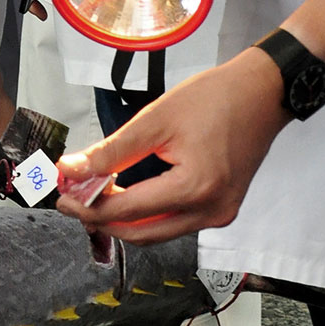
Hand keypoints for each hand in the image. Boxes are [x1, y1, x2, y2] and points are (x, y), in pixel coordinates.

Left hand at [55, 48, 287, 242]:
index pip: (127, 211)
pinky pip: (176, 223)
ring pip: (158, 232)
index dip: (88, 205)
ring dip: (124, 219)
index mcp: (195, 189)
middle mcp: (210, 212)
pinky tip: (126, 195)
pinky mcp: (222, 209)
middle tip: (71, 198)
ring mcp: (220, 215)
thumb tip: (73, 169)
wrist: (263, 91)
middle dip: (102, 219)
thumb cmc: (216, 98)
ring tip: (93, 195)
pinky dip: (147, 214)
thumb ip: (111, 151)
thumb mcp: (156, 119)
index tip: (61, 193)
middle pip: (141, 233)